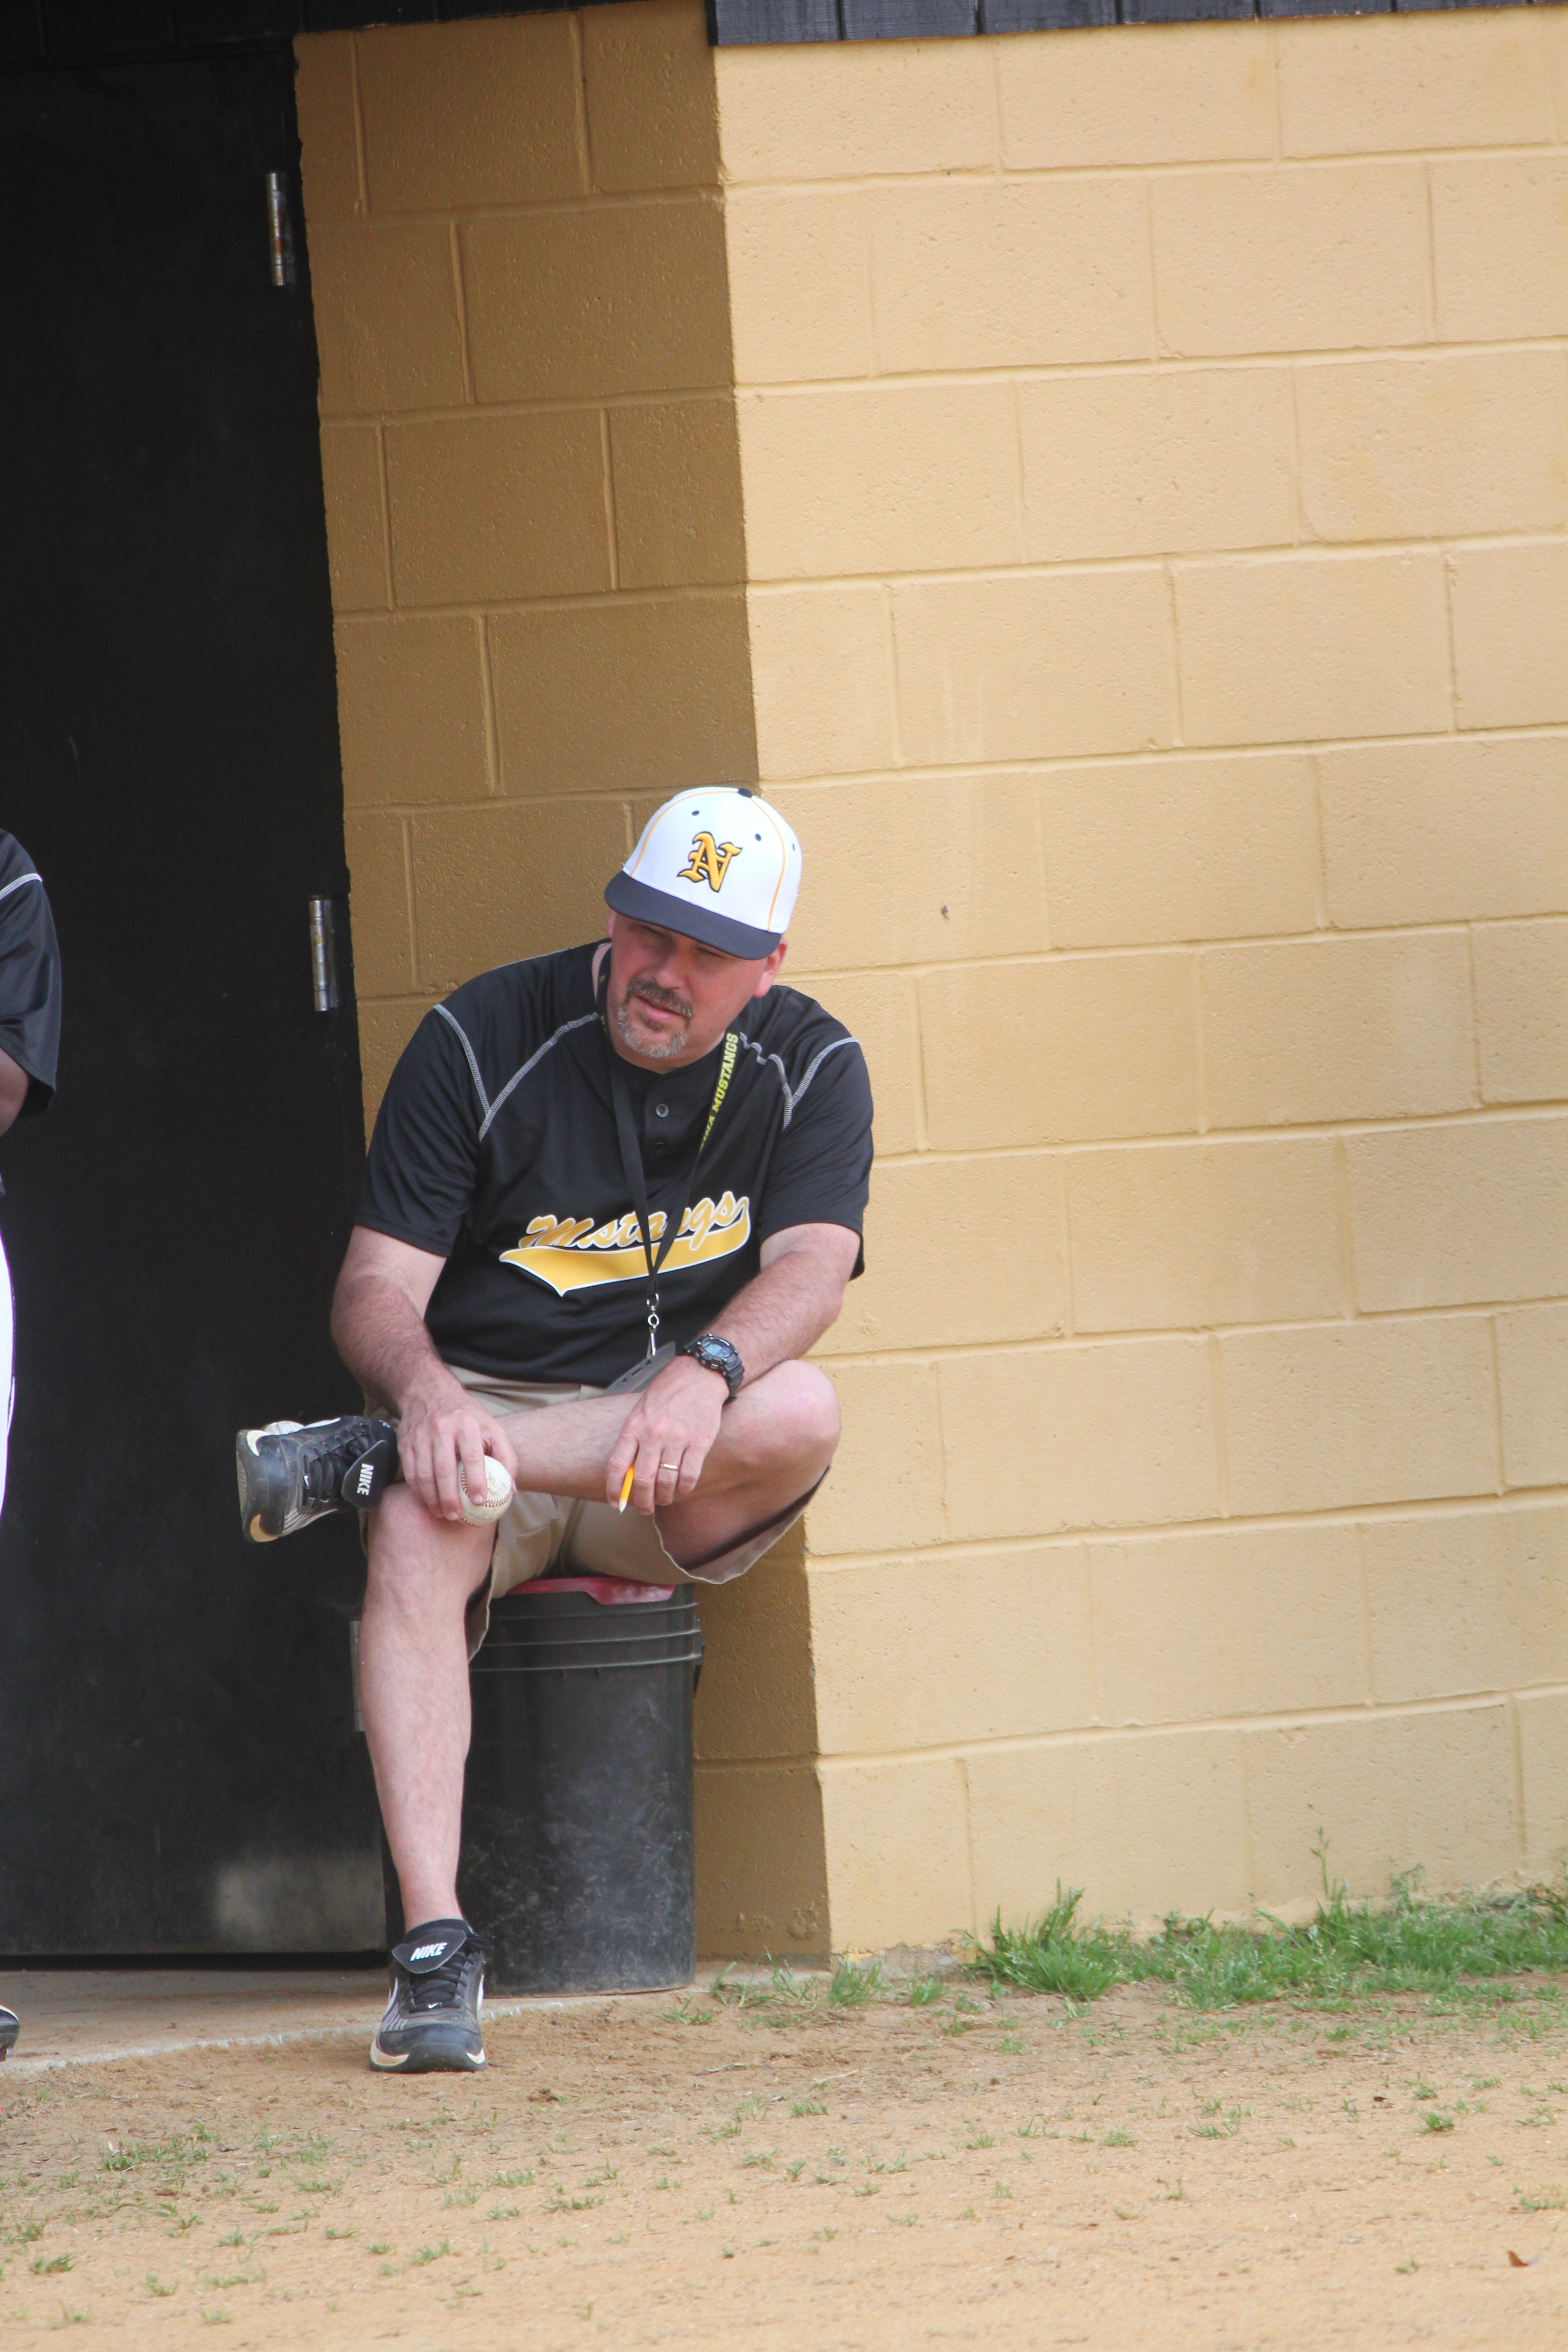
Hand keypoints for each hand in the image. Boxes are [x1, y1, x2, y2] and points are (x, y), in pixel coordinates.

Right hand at [393, 1374, 519, 1524]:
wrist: (429, 1392)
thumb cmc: (467, 1417)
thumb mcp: (492, 1427)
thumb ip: (506, 1457)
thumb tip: (511, 1491)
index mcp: (467, 1424)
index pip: (473, 1457)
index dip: (477, 1482)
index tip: (480, 1501)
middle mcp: (442, 1428)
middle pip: (444, 1469)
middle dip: (450, 1498)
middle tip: (457, 1516)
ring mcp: (420, 1435)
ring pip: (423, 1474)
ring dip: (432, 1499)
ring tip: (443, 1514)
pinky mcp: (405, 1443)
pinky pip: (410, 1473)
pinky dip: (418, 1491)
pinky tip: (428, 1501)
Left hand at [606, 1356, 726, 1515]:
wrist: (699, 1375)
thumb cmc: (668, 1393)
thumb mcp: (641, 1411)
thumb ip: (634, 1439)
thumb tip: (628, 1473)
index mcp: (635, 1426)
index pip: (618, 1465)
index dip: (614, 1489)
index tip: (615, 1502)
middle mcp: (654, 1434)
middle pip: (643, 1481)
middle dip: (642, 1501)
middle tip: (644, 1508)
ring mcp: (678, 1439)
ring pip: (666, 1482)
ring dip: (664, 1497)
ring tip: (664, 1499)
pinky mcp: (700, 1442)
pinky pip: (689, 1476)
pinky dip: (684, 1489)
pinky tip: (682, 1489)